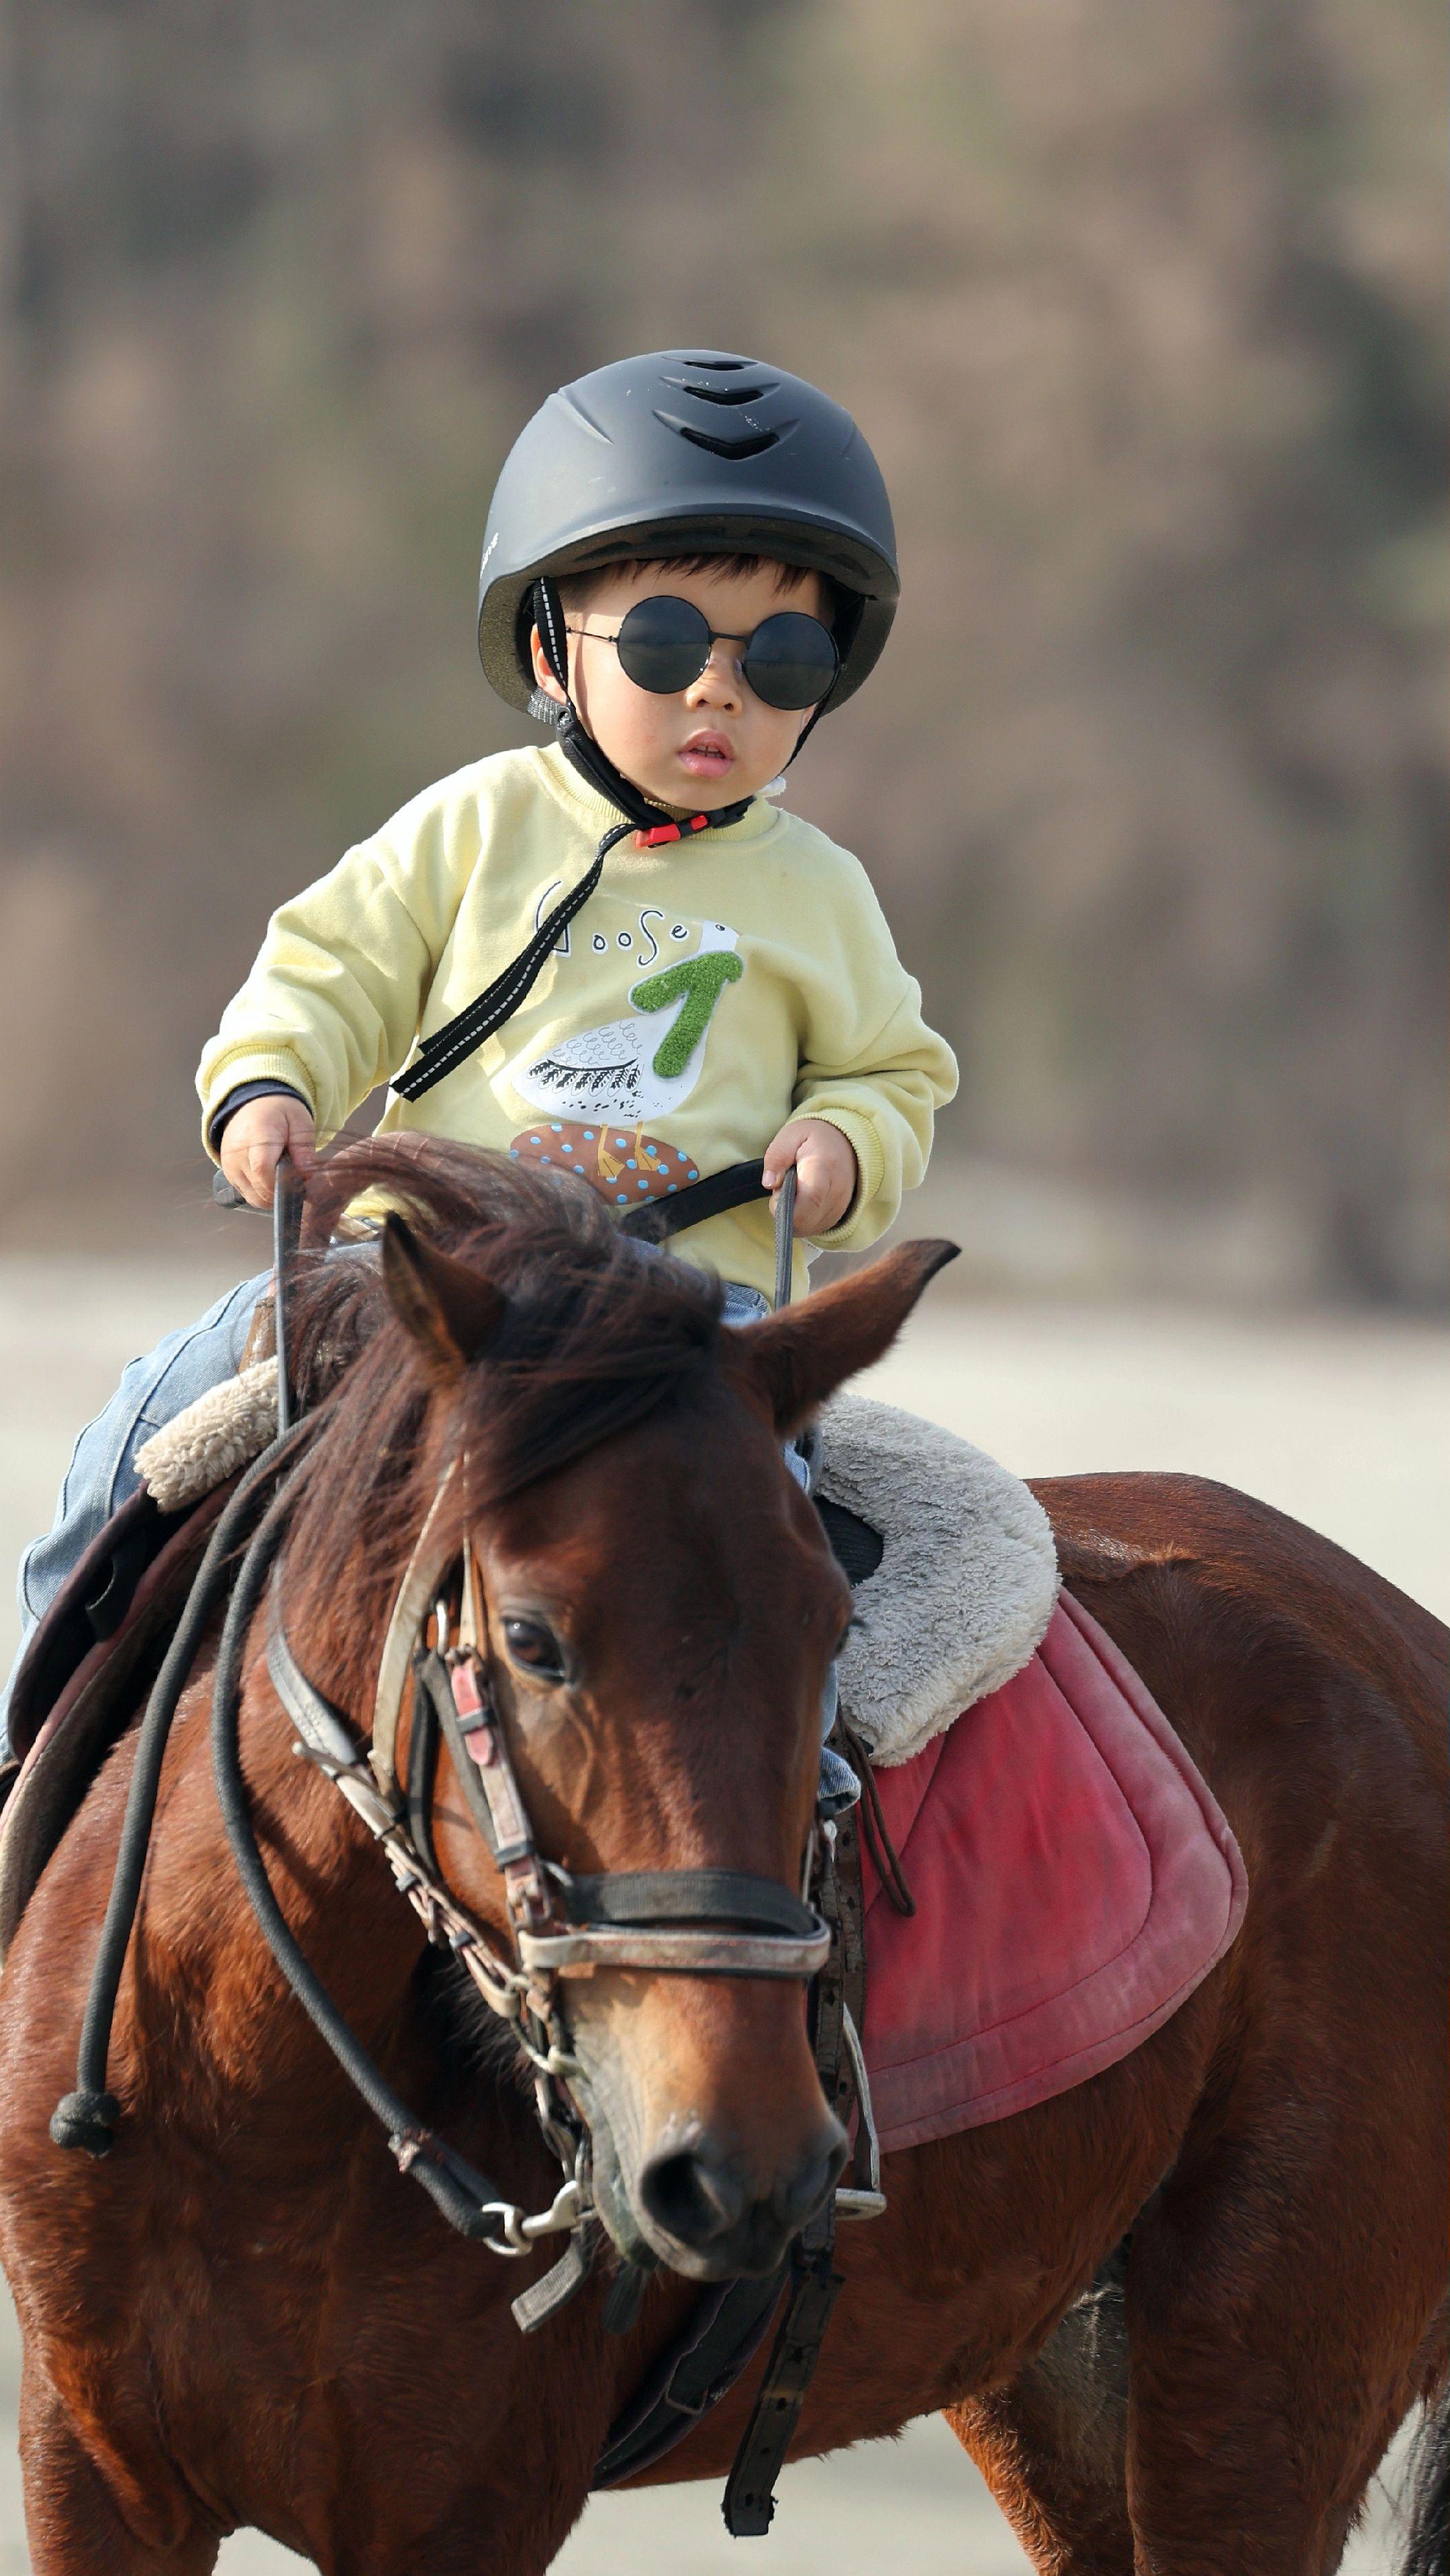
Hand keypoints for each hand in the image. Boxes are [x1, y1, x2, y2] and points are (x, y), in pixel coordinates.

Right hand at [219, 1094, 316, 1208]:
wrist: (252, 1104)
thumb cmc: (279, 1112)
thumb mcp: (300, 1122)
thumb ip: (304, 1149)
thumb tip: (307, 1177)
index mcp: (256, 1135)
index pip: (263, 1169)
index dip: (283, 1183)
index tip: (300, 1183)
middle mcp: (237, 1153)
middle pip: (259, 1188)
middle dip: (283, 1192)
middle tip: (298, 1182)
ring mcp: (229, 1165)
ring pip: (254, 1197)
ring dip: (273, 1196)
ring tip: (284, 1179)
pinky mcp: (228, 1174)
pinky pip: (247, 1195)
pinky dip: (262, 1194)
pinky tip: (272, 1180)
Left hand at [762, 1118, 857, 1234]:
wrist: (846, 1142)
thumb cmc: (814, 1138)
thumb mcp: (790, 1135)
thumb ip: (776, 1157)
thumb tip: (769, 1184)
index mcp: (824, 1166)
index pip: (809, 1200)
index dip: (784, 1206)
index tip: (775, 1193)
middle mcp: (837, 1191)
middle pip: (805, 1221)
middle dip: (784, 1212)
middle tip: (783, 1190)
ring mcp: (840, 1206)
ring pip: (806, 1228)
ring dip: (792, 1216)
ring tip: (794, 1192)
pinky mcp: (838, 1216)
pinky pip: (813, 1229)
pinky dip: (802, 1219)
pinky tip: (802, 1200)